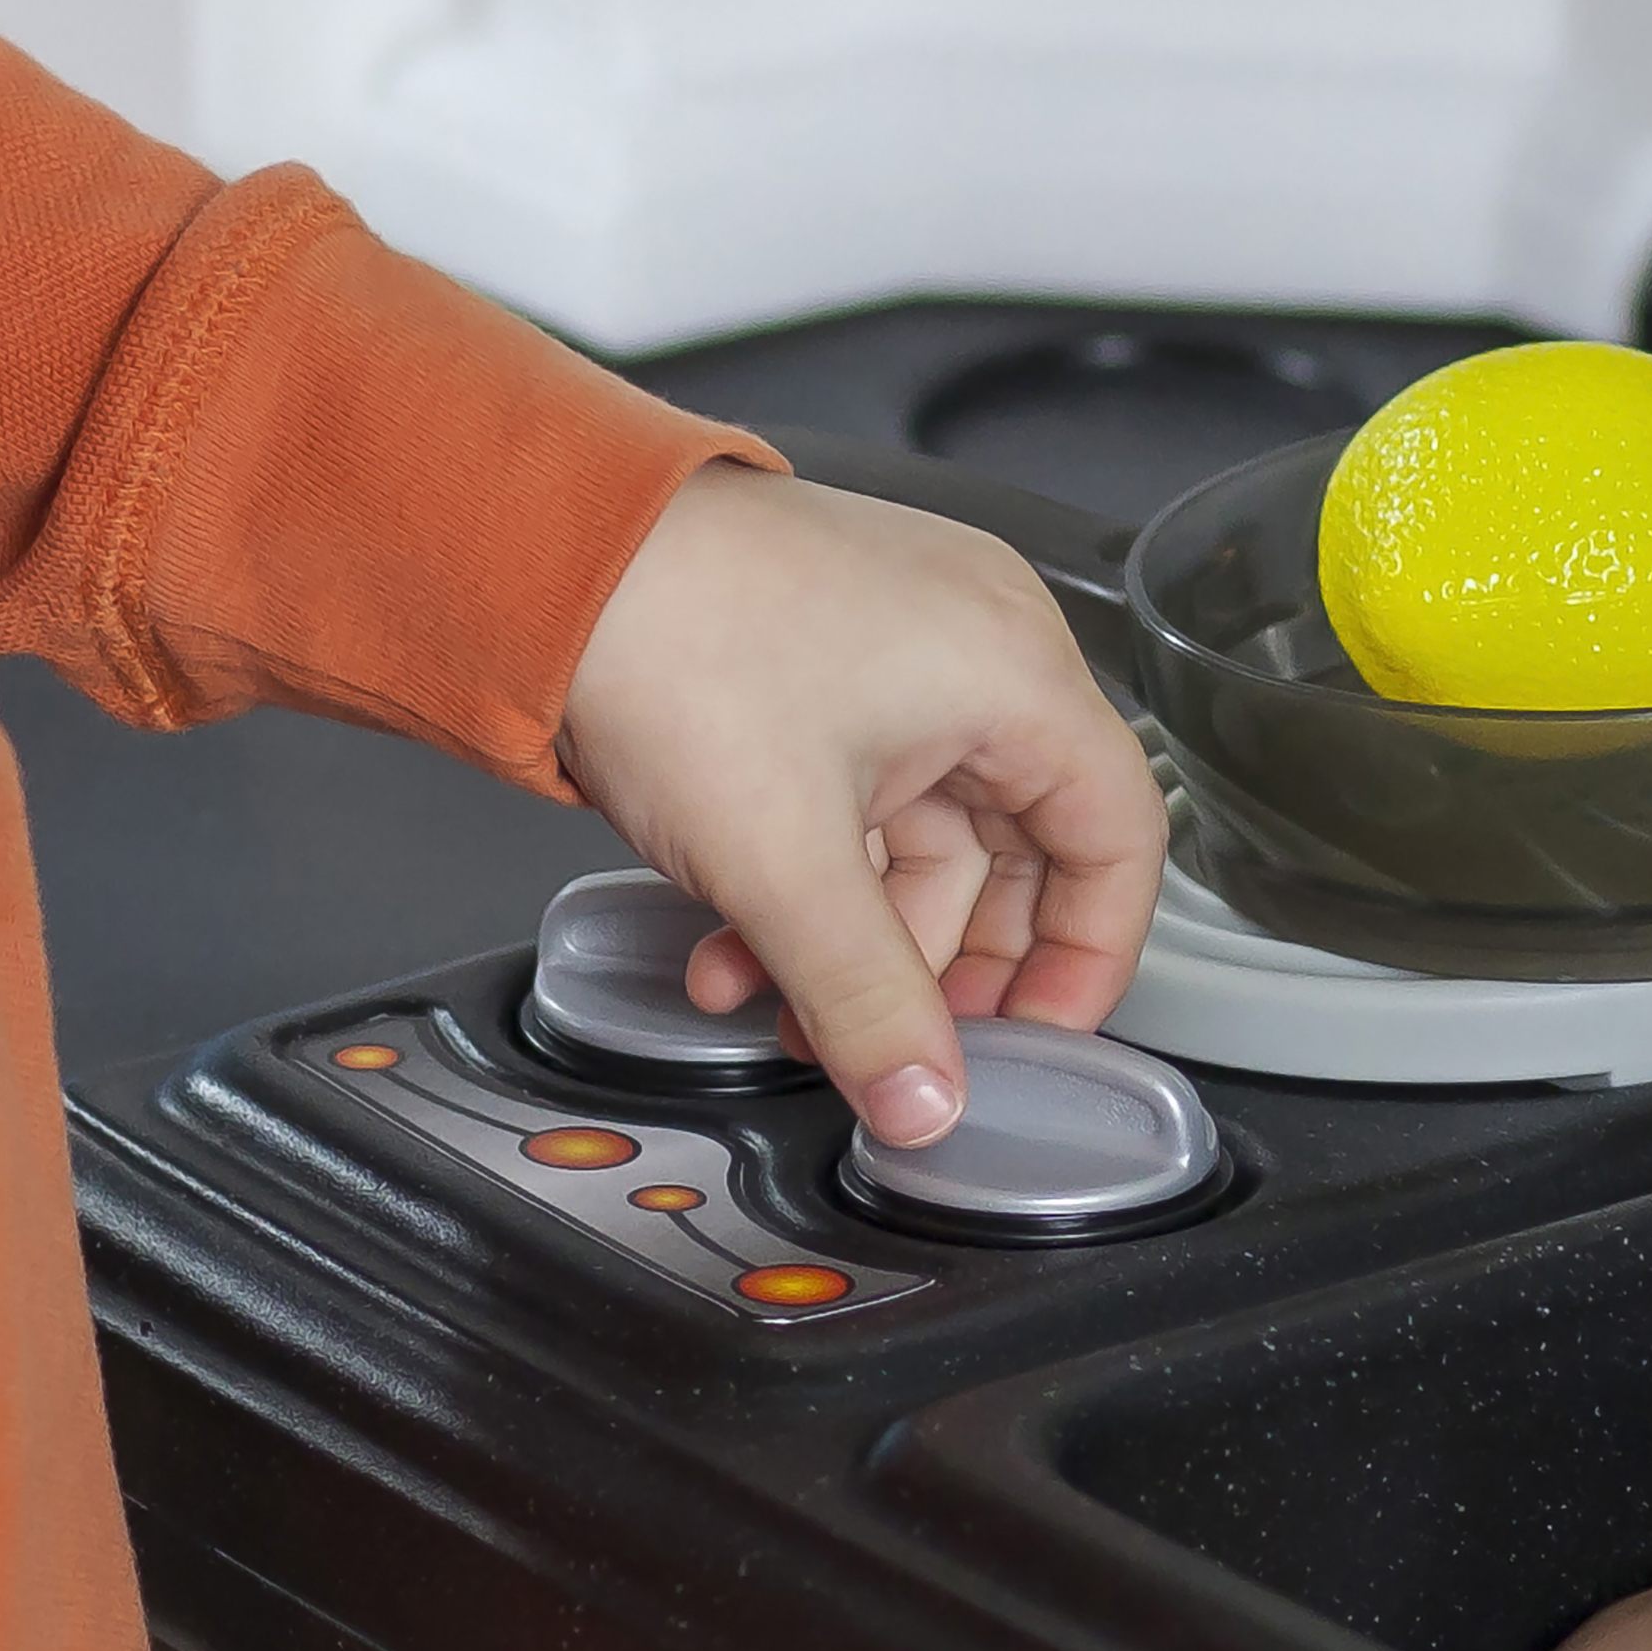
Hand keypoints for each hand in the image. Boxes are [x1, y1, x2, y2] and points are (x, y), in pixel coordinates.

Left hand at [561, 463, 1166, 1145]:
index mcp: (1013, 670)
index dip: (1085, 956)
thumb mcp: (782, 860)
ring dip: (848, 939)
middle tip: (891, 1047)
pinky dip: (803, 880)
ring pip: (918, 836)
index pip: (1116, 835)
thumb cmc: (673, 639)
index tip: (1030, 1041)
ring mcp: (894, 653)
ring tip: (768, 1008)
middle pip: (1015, 848)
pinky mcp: (819, 664)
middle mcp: (974, 649)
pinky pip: (851, 799)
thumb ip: (867, 1000)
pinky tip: (727, 946)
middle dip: (939, 966)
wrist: (535, 546)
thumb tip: (925, 1104)